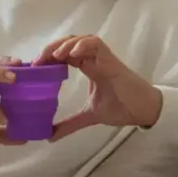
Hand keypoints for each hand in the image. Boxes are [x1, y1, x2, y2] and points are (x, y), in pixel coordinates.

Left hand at [33, 35, 162, 140]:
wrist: (143, 110)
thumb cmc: (121, 108)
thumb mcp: (89, 116)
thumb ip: (70, 124)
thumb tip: (50, 137)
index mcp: (88, 67)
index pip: (64, 54)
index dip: (48, 56)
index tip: (34, 67)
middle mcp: (93, 59)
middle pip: (68, 42)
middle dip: (51, 48)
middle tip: (37, 61)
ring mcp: (102, 58)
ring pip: (80, 39)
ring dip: (65, 44)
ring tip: (53, 56)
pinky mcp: (111, 60)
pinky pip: (96, 44)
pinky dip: (83, 45)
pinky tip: (71, 55)